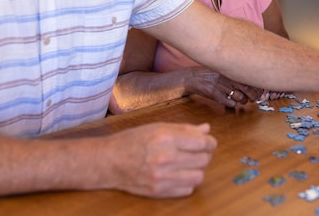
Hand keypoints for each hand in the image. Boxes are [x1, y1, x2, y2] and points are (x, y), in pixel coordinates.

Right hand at [102, 123, 216, 197]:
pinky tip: (179, 174)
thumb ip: (184, 129)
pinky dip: (187, 182)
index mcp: (165, 137)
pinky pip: (187, 189)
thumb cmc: (132, 140)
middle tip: (197, 152)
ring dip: (197, 169)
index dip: (210, 142)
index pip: (202, 142)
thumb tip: (206, 129)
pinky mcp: (159, 191)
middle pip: (203, 159)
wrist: (109, 161)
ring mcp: (162, 177)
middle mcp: (165, 157)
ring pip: (198, 176)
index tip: (209, 142)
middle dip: (204, 154)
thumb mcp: (157, 128)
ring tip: (189, 164)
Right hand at [186, 67, 263, 106]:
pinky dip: (233, 104)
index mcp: (230, 70)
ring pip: (239, 97)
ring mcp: (221, 86)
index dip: (257, 86)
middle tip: (254, 99)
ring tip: (242, 101)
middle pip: (247, 88)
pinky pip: (229, 102)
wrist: (192, 78)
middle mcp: (227, 77)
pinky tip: (231, 102)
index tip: (260, 91)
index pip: (249, 78)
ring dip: (243, 101)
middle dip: (253, 96)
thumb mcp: (222, 70)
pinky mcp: (214, 94)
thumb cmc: (209, 74)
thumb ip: (234, 75)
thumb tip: (250, 82)